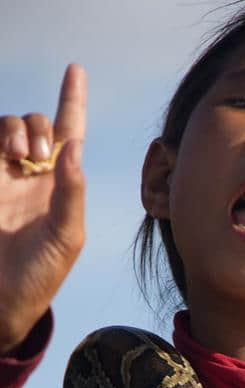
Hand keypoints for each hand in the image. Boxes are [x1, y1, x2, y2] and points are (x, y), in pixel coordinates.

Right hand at [0, 64, 85, 352]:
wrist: (2, 298)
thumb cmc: (41, 274)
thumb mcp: (67, 237)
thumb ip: (71, 193)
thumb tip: (73, 150)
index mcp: (61, 186)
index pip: (70, 134)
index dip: (72, 100)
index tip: (74, 70)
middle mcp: (32, 176)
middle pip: (37, 124)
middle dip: (38, 126)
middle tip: (38, 157)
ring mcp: (2, 177)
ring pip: (7, 127)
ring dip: (15, 129)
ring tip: (19, 156)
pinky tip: (3, 155)